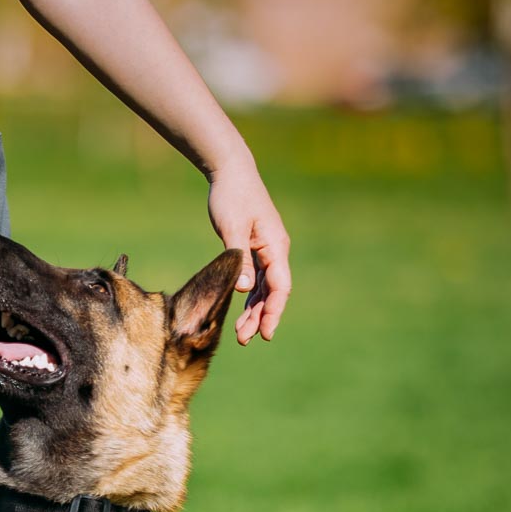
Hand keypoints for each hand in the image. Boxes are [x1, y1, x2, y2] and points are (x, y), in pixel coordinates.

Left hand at [206, 166, 290, 344]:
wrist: (231, 172)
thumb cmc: (231, 196)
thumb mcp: (232, 227)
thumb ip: (239, 258)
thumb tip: (244, 289)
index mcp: (275, 246)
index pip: (279, 286)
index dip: (273, 312)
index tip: (265, 333)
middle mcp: (275, 250)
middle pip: (273, 292)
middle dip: (261, 317)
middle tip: (245, 340)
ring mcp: (266, 250)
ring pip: (265, 288)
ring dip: (255, 311)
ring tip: (241, 334)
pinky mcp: (255, 248)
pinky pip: (257, 279)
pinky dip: (251, 296)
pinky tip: (242, 312)